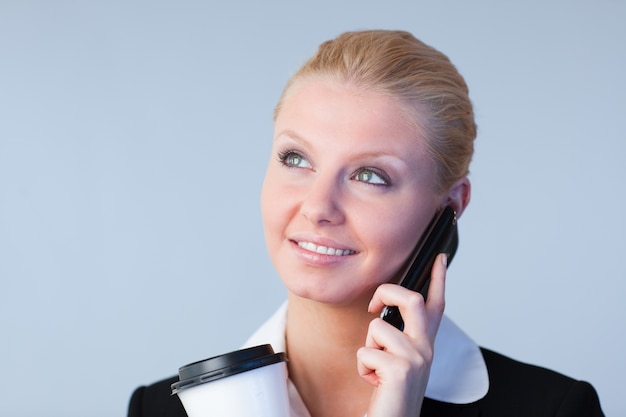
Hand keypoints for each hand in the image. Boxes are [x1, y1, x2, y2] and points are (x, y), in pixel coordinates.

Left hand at [357, 253, 446, 416]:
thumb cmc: (391, 393)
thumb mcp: (398, 360)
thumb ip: (398, 336)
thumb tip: (383, 313)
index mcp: (425, 344)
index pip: (436, 305)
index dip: (438, 279)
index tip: (438, 257)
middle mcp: (426, 349)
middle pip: (412, 300)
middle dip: (387, 292)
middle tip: (374, 305)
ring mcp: (416, 358)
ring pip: (377, 327)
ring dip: (368, 348)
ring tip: (377, 369)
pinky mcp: (401, 370)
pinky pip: (366, 351)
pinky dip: (362, 367)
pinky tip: (375, 382)